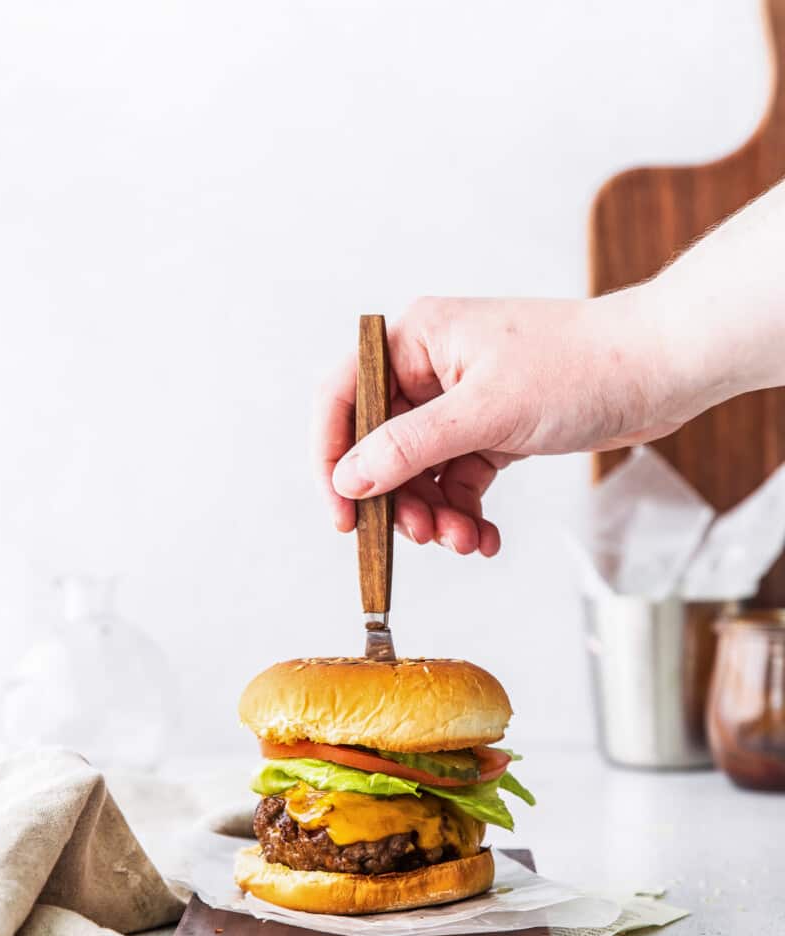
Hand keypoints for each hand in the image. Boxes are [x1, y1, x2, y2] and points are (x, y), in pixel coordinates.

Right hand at [316, 290, 681, 554]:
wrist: (660, 370)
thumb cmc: (579, 367)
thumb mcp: (484, 411)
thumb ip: (408, 447)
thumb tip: (349, 479)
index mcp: (417, 340)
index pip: (344, 397)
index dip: (331, 458)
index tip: (342, 514)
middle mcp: (432, 368)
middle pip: (382, 446)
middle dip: (399, 499)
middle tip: (420, 535)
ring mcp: (463, 402)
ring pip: (422, 472)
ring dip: (436, 514)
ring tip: (464, 541)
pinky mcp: (494, 431)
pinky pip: (460, 481)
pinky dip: (467, 512)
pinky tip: (485, 538)